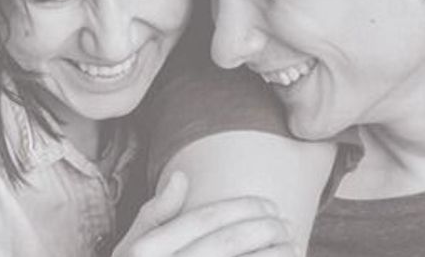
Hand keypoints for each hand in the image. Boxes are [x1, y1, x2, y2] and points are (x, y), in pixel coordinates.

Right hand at [113, 172, 294, 256]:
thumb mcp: (132, 250)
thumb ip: (155, 214)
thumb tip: (181, 176)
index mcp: (148, 252)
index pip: (205, 219)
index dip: (242, 207)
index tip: (269, 204)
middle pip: (228, 243)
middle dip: (265, 228)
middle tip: (287, 223)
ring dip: (276, 254)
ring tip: (292, 246)